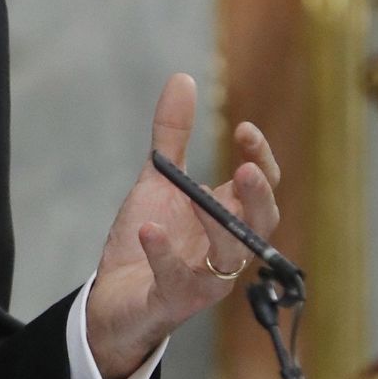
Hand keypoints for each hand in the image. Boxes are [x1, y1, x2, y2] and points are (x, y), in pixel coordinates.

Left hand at [84, 72, 280, 378]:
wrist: (115, 294)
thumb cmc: (148, 237)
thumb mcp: (159, 181)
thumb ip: (172, 136)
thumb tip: (182, 78)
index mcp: (228, 216)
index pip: (262, 188)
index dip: (262, 160)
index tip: (245, 129)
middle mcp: (227, 249)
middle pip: (261, 224)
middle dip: (259, 197)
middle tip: (248, 169)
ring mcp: (206, 278)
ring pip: (230, 257)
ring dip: (218, 227)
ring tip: (199, 195)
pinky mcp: (175, 300)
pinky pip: (177, 279)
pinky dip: (165, 254)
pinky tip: (151, 230)